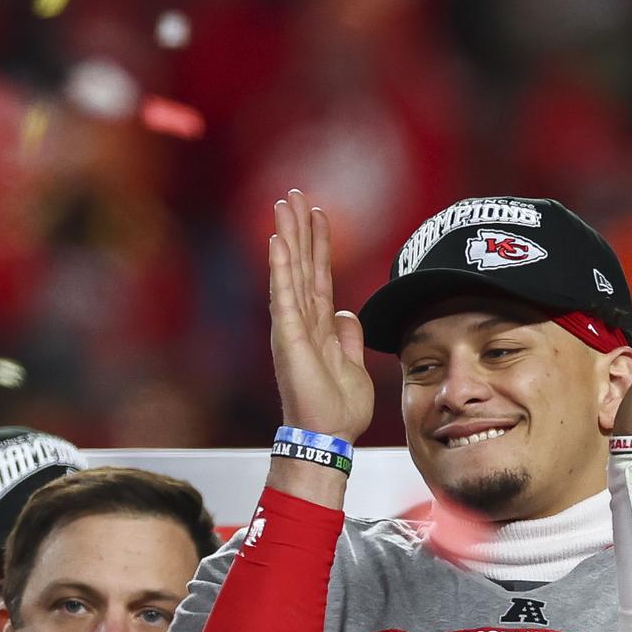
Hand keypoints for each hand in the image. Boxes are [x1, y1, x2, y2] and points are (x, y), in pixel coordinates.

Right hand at [268, 190, 373, 442]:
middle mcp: (301, 321)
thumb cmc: (336, 410)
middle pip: (302, 265)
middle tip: (294, 194)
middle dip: (299, 228)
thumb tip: (347, 313)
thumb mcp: (353, 365)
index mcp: (318, 326)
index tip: (318, 214)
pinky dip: (281, 268)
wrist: (328, 437)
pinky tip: (278, 241)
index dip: (319, 244)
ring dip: (288, 236)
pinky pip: (285, 295)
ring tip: (284, 204)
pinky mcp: (289, 336)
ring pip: (291, 272)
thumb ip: (349, 337)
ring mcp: (293, 327)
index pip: (319, 275)